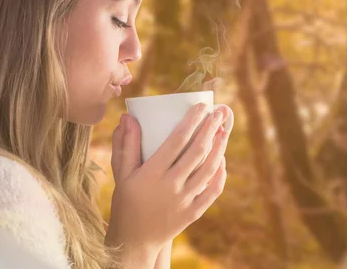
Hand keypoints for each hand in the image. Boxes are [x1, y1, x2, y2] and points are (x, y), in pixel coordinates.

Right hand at [106, 103, 230, 259]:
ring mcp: (183, 201)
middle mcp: (170, 186)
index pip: (177, 140)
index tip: (201, 106)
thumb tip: (128, 116)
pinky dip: (219, 175)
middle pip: (197, 152)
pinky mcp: (192, 213)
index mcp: (152, 173)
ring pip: (208, 170)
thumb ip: (126, 144)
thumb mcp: (122, 173)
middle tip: (218, 113)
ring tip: (223, 131)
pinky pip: (212, 192)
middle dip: (210, 129)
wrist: (134, 240)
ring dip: (219, 149)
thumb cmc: (126, 201)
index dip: (191, 121)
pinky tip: (222, 161)